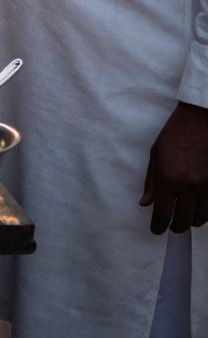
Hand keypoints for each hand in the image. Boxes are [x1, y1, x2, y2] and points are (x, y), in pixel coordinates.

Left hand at [140, 101, 207, 232]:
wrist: (202, 118)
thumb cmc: (176, 132)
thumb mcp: (157, 153)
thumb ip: (151, 180)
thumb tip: (145, 203)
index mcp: (168, 177)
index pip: (163, 213)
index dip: (158, 226)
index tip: (156, 229)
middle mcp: (188, 186)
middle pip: (183, 221)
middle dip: (176, 227)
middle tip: (172, 224)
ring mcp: (206, 186)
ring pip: (201, 218)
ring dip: (192, 220)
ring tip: (186, 215)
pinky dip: (204, 211)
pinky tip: (198, 205)